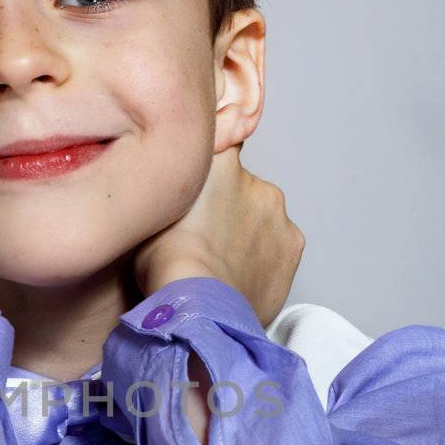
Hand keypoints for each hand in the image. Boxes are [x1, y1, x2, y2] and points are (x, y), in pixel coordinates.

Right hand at [131, 145, 303, 328]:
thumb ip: (169, 186)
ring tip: (219, 264)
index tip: (200, 182)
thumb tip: (168, 182)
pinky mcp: (292, 246)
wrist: (198, 307)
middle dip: (225, 209)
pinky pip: (277, 245)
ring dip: (245, 234)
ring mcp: (279, 214)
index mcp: (219, 161)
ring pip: (260, 218)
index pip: (222, 137)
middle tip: (200, 239)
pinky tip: (238, 276)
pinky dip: (263, 257)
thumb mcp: (152, 209)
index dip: (210, 161)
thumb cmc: (164, 262)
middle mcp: (255, 180)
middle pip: (240, 189)